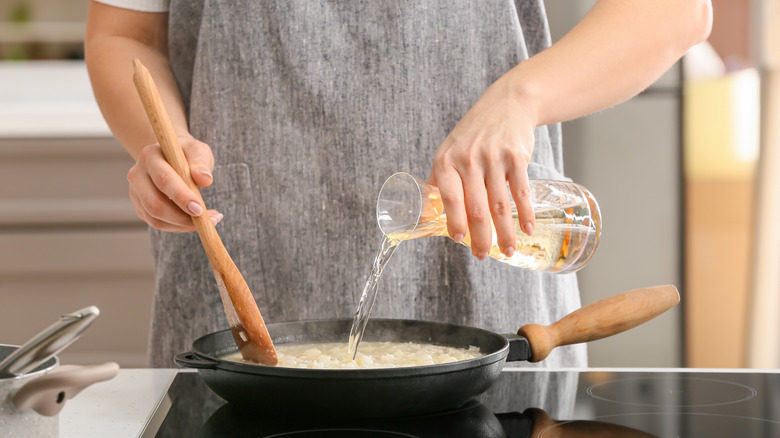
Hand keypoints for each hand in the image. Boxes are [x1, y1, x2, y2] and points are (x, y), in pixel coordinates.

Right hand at [127, 134, 222, 231]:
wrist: (171, 157)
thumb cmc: (186, 154)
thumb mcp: (197, 150)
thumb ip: (201, 162)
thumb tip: (205, 179)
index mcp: (150, 156)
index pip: (164, 180)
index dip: (181, 197)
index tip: (200, 209)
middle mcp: (137, 174)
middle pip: (155, 203)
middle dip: (182, 217)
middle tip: (208, 220)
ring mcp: (135, 192)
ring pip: (155, 217)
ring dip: (183, 225)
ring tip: (207, 222)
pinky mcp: (140, 206)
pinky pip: (158, 223)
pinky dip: (178, 227)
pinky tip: (195, 222)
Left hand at [430, 76, 536, 259]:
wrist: (507, 103)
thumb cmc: (474, 132)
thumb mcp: (449, 150)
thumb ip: (440, 179)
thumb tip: (427, 212)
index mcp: (446, 161)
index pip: (450, 199)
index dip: (455, 223)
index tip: (460, 242)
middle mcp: (468, 159)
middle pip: (476, 208)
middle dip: (481, 238)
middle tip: (482, 256)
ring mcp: (494, 158)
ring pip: (500, 205)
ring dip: (505, 233)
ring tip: (507, 251)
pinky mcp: (516, 157)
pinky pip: (521, 192)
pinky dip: (525, 214)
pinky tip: (527, 229)